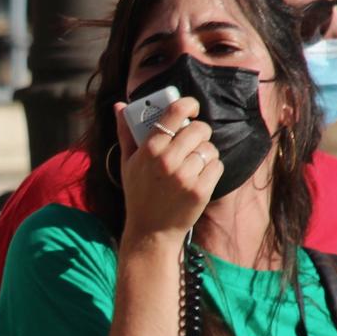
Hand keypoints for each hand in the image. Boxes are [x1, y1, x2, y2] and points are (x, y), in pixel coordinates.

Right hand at [113, 97, 224, 243]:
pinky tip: (199, 177)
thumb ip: (126, 132)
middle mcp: (168, 160)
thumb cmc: (138, 194)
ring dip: (205, 153)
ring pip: (209, 148)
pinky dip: (212, 169)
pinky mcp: (200, 190)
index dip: (188, 104)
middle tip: (194, 141)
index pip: (175, 112)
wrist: (150, 231)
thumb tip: (119, 105)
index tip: (192, 108)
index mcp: (150, 149)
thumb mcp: (127, 163)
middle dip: (200, 132)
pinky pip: (217, 165)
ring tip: (194, 163)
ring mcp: (185, 176)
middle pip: (199, 129)